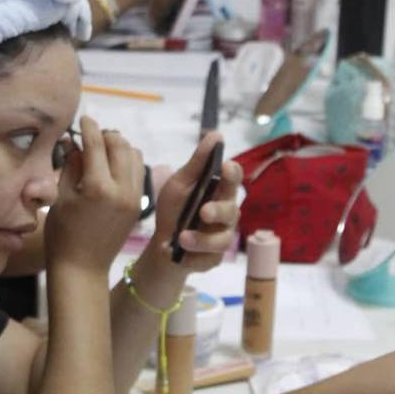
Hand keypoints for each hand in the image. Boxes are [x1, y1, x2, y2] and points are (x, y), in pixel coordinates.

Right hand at [44, 116, 144, 272]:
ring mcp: (134, 197)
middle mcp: (122, 190)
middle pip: (120, 144)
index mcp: (98, 188)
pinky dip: (127, 161)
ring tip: (102, 150)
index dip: (88, 127)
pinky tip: (112, 166)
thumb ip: (71, 165)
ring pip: (134, 155)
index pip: (96, 144)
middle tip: (91, 135)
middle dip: (105, 134)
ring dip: (119, 146)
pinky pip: (138, 171)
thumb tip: (74, 141)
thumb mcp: (61, 197)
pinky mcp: (139, 204)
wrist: (83, 268)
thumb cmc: (63, 234)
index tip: (83, 117)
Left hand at [147, 131, 241, 273]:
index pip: (233, 179)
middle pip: (232, 211)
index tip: (225, 167)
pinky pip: (208, 260)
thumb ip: (197, 163)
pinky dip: (191, 258)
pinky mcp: (213, 260)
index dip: (232, 174)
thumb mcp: (179, 184)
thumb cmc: (174, 209)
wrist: (161, 244)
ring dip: (201, 239)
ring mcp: (222, 238)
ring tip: (181, 238)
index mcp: (219, 192)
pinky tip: (177, 254)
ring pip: (222, 241)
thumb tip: (215, 134)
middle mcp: (226, 214)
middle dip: (218, 211)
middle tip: (203, 212)